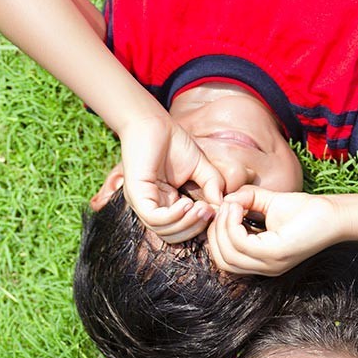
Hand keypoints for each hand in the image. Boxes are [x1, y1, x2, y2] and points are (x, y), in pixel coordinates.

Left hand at [119, 115, 224, 241]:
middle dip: (195, 228)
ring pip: (164, 231)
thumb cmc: (174, 142)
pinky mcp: (136, 196)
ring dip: (187, 223)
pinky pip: (155, 218)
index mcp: (167, 204)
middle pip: (174, 236)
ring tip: (202, 208)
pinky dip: (174, 216)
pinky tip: (187, 203)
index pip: (183, 229)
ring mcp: (142, 203)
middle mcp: (153, 208)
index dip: (201, 227)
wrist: (153, 121)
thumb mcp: (201, 168)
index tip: (217, 212)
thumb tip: (221, 206)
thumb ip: (212, 186)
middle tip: (210, 212)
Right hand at [206, 187, 339, 274]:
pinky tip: (240, 207)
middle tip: (226, 207)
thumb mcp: (268, 203)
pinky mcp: (276, 254)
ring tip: (233, 206)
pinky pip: (241, 244)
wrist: (333, 214)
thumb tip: (224, 200)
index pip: (223, 259)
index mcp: (261, 261)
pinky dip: (233, 224)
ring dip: (223, 227)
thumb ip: (245, 201)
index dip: (216, 234)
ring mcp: (270, 264)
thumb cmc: (305, 210)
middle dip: (215, 231)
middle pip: (221, 260)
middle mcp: (265, 268)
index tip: (224, 209)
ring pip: (227, 254)